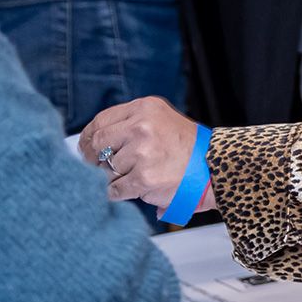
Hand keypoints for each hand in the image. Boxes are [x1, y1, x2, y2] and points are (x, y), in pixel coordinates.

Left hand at [80, 97, 207, 206]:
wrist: (217, 167)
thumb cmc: (188, 147)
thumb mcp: (162, 120)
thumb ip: (130, 124)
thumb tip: (91, 141)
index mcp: (145, 108)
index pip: (100, 120)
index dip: (88, 137)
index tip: (85, 147)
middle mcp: (142, 127)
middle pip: (98, 144)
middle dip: (96, 158)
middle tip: (100, 167)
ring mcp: (143, 153)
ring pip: (106, 168)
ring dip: (114, 177)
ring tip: (134, 176)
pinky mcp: (144, 178)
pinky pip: (115, 188)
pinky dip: (119, 192)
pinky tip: (133, 189)